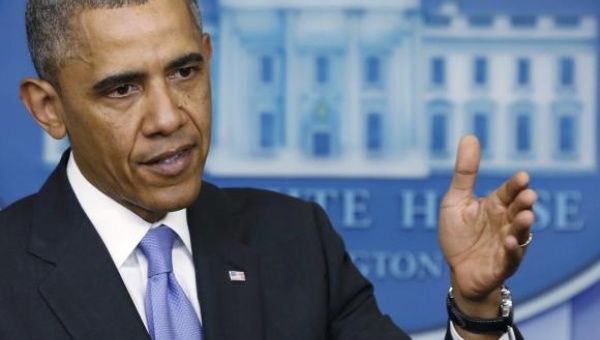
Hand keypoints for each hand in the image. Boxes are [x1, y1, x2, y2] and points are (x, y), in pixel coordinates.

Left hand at [439, 135, 535, 313]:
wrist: (457, 270)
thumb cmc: (457, 234)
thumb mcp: (455, 200)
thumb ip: (465, 172)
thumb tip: (469, 136)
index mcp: (495, 205)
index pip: (508, 191)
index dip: (516, 185)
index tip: (522, 177)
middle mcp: (505, 222)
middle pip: (518, 209)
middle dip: (523, 203)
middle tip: (527, 196)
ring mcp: (507, 243)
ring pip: (521, 232)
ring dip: (523, 224)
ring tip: (524, 216)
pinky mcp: (504, 263)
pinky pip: (512, 256)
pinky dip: (513, 249)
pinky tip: (510, 241)